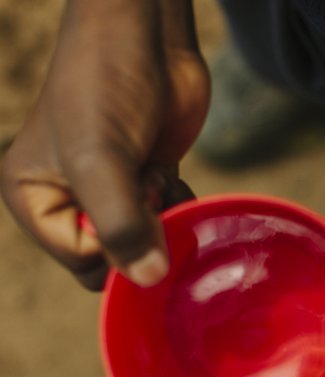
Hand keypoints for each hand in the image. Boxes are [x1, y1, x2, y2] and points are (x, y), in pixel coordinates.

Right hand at [0, 0, 208, 289]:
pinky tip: (170, 173)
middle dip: (144, 231)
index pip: (85, 265)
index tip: (135, 202)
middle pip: (119, 259)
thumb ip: (121, 224)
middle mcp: (68, 200)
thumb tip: (146, 281)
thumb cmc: (107, 86)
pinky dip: (178, 206)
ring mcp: (110, 191)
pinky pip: (167, 221)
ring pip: (149, 241)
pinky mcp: (145, 179)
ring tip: (154, 172)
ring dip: (163, 217)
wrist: (148, 36)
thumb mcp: (102, 159)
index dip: (120, 248)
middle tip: (146, 185)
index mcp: (34, 200)